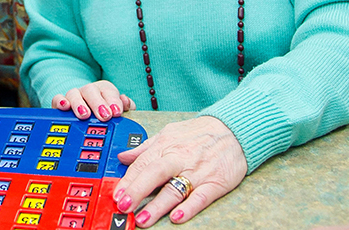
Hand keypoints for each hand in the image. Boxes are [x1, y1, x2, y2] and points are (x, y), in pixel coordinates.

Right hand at [52, 80, 134, 120]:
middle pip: (91, 90)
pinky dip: (60, 102)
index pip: (109, 91)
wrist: (86, 111)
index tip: (117, 112)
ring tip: (85, 115)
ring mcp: (74, 96)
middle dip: (98, 103)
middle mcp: (88, 91)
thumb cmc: (105, 113)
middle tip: (105, 116)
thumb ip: (126, 108)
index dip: (114, 101)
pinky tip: (65, 107)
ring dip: (79, 104)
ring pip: (74, 94)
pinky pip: (57, 99)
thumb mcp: (117, 111)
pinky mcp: (60, 103)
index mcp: (104, 90)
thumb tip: (127, 103)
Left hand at [112, 116, 246, 226]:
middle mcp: (179, 158)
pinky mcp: (215, 183)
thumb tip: (123, 156)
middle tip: (123, 206)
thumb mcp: (168, 133)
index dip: (127, 180)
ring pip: (175, 189)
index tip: (116, 194)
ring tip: (143, 219)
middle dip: (137, 190)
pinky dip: (189, 208)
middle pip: (154, 174)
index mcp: (166, 145)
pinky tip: (177, 217)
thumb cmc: (198, 133)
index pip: (142, 163)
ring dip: (158, 206)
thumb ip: (145, 147)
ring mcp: (197, 171)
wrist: (233, 129)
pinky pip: (200, 197)